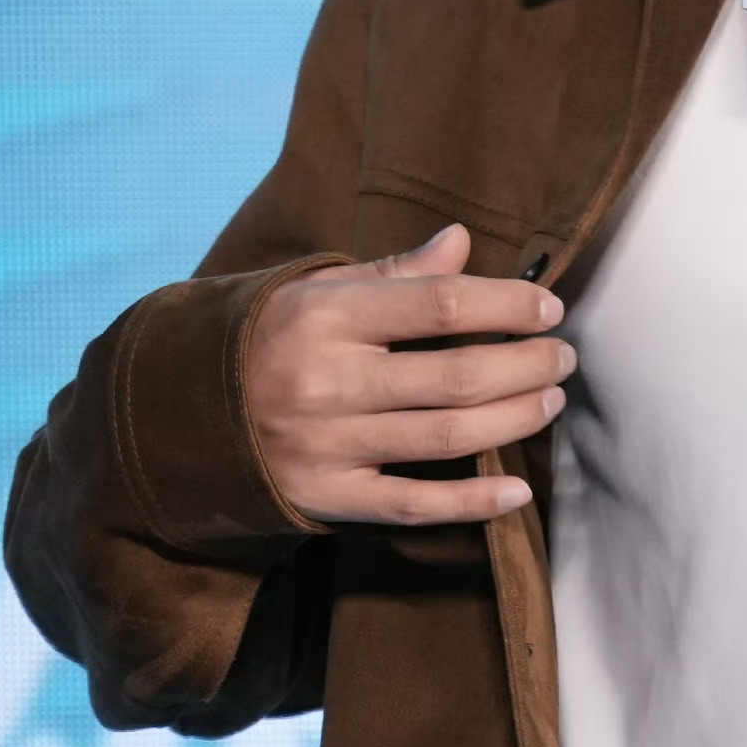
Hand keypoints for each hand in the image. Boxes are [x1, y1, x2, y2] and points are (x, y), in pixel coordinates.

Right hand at [243, 224, 571, 524]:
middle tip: (563, 359)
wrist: (184, 415)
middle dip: (527, 365)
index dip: (508, 305)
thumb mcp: (316, 292)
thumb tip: (460, 242)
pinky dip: (473, 503)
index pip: (440, 304)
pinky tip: (519, 491)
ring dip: (515, 419)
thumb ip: (394, 273)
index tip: (549, 309)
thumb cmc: (271, 340)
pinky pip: (413, 505)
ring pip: (447, 436)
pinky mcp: (327, 498)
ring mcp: (327, 445)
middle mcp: (327, 381)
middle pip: (457, 376)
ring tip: (550, 400)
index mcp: (327, 317)